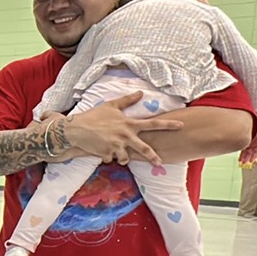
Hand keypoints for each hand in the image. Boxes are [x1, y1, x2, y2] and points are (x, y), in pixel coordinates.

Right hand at [63, 91, 182, 165]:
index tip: (181, 126)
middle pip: (144, 149)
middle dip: (153, 156)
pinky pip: (110, 159)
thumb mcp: (111, 105)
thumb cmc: (93, 116)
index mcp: (129, 124)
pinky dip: (107, 156)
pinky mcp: (106, 154)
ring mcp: (116, 146)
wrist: (75, 129)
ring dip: (123, 158)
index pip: (153, 124)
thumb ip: (127, 100)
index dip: (168, 124)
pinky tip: (101, 150)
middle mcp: (125, 136)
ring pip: (126, 158)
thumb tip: (140, 93)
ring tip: (117, 154)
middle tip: (159, 162)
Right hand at [240, 121, 256, 164]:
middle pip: (249, 153)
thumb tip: (228, 145)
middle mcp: (252, 144)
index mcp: (246, 143)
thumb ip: (237, 141)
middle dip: (247, 158)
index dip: (242, 156)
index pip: (244, 151)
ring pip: (256, 152)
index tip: (240, 160)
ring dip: (253, 157)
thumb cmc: (247, 128)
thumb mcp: (241, 135)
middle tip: (244, 162)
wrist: (254, 122)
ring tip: (250, 161)